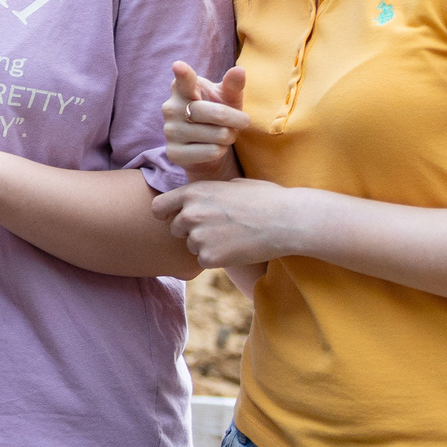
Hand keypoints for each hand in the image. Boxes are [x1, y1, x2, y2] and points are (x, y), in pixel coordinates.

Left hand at [152, 178, 320, 269]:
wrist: (287, 220)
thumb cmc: (265, 198)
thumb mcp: (231, 185)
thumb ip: (207, 193)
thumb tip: (197, 198)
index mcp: (193, 192)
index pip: (159, 206)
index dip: (165, 214)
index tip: (172, 219)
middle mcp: (190, 213)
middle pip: (176, 229)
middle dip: (191, 231)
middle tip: (219, 229)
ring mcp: (198, 236)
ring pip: (192, 246)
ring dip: (207, 245)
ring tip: (234, 237)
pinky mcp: (210, 257)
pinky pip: (204, 261)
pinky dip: (217, 259)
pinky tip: (237, 249)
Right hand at [162, 63, 250, 179]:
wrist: (206, 145)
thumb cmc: (217, 114)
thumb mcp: (227, 98)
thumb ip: (232, 85)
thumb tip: (239, 70)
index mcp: (181, 88)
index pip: (184, 81)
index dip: (183, 74)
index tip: (179, 65)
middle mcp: (170, 108)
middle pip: (217, 114)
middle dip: (237, 119)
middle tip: (242, 121)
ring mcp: (169, 131)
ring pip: (218, 135)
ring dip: (229, 136)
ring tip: (223, 135)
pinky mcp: (173, 153)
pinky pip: (211, 152)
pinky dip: (221, 151)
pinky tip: (214, 147)